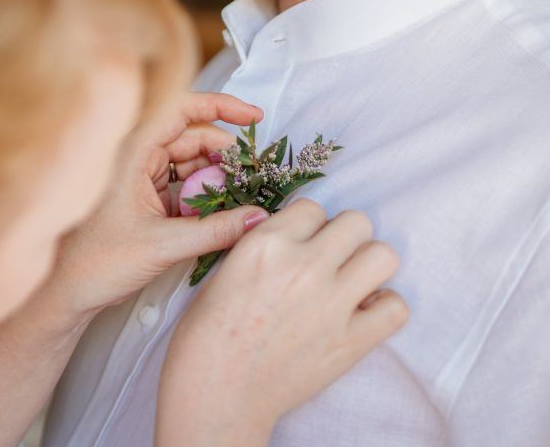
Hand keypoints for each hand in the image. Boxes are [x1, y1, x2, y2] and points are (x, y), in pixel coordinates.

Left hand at [38, 92, 268, 316]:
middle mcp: (133, 156)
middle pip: (191, 137)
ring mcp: (137, 176)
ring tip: (241, 195)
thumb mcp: (163, 245)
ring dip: (215, 176)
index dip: (222, 106)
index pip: (181, 109)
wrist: (62, 293)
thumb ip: (216, 231)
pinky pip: (180, 184)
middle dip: (225, 153)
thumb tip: (258, 218)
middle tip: (253, 175)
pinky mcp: (141, 196)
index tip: (254, 117)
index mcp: (130, 152)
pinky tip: (220, 210)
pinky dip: (202, 194)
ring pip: (188, 162)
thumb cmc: (94, 263)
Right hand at [157, 199, 408, 446]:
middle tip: (329, 261)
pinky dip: (384, 308)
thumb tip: (297, 239)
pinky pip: (396, 307)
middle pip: (357, 221)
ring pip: (384, 254)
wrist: (216, 394)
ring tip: (350, 283)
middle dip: (344, 238)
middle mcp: (304, 265)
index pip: (312, 207)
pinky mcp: (352, 341)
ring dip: (369, 266)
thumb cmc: (206, 336)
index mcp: (266, 243)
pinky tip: (362, 315)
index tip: (302, 245)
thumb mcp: (225, 271)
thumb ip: (264, 247)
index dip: (308, 226)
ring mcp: (332, 303)